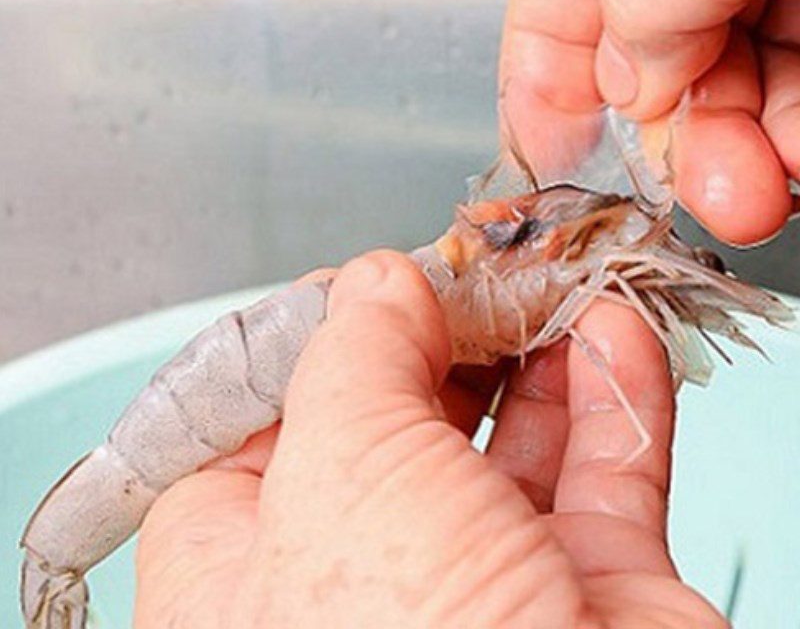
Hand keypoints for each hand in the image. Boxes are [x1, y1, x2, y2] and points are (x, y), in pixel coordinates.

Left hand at [135, 252, 723, 627]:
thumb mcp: (342, 470)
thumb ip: (352, 356)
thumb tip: (374, 284)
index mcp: (246, 567)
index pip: (261, 421)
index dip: (316, 339)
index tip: (368, 282)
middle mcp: (358, 579)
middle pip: (396, 419)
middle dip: (444, 333)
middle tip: (477, 268)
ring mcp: (480, 590)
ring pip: (508, 442)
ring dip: (539, 351)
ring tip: (553, 282)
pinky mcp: (590, 600)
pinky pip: (602, 477)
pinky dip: (613, 397)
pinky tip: (615, 333)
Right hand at [501, 0, 799, 245]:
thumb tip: (625, 80)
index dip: (541, 57)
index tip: (544, 152)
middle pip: (646, 27)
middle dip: (666, 125)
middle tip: (692, 189)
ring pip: (726, 65)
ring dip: (731, 147)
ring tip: (753, 194)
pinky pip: (794, 75)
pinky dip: (788, 132)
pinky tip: (793, 159)